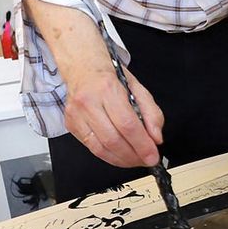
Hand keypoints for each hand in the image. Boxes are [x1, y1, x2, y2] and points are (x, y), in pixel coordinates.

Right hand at [23, 0, 164, 167]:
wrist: (83, 68)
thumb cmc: (110, 76)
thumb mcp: (137, 88)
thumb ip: (151, 113)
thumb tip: (156, 138)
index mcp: (108, 88)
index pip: (127, 124)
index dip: (142, 145)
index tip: (153, 156)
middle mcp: (89, 102)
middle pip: (113, 139)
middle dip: (133, 155)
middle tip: (146, 160)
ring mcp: (76, 114)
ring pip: (100, 148)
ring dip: (121, 160)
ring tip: (135, 160)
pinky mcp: (71, 124)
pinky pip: (91, 148)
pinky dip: (108, 156)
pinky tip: (120, 155)